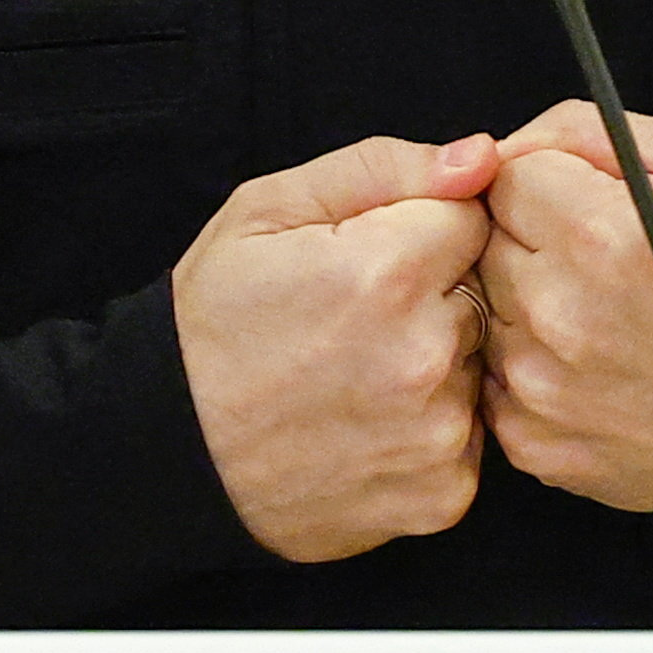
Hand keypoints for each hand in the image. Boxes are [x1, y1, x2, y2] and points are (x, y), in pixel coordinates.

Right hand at [172, 132, 502, 561]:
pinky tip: (366, 426)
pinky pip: (470, 439)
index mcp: (389, 272)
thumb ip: (384, 168)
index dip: (421, 230)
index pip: (472, 217)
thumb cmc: (212, 324)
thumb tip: (480, 157)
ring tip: (355, 375)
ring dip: (436, 365)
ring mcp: (437, 435)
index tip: (374, 256)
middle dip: (434, 296)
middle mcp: (425, 356)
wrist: (170, 449)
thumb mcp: (268, 211)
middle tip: (354, 321)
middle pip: (482, 294)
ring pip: (476, 367)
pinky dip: (430, 431)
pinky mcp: (442, 496)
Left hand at [475, 100, 652, 510]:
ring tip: (594, 315)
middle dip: (530, 241)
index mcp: (598, 234)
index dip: (548, 184)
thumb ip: (584, 129)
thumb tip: (496, 147)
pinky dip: (527, 369)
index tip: (584, 206)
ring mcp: (541, 388)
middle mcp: (558, 314)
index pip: (508, 177)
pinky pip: (492, 382)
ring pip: (485, 312)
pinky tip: (583, 366)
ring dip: (525, 305)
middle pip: (487, 244)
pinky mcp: (535, 443)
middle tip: (594, 262)